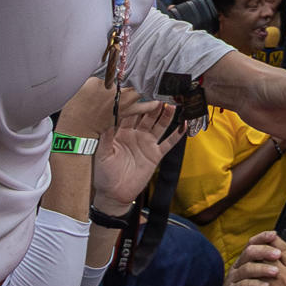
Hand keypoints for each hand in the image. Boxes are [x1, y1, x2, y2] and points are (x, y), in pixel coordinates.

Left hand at [91, 99, 180, 213]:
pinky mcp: (155, 155)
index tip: (140, 91)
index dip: (136, 104)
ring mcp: (147, 144)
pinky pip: (168, 143)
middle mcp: (136, 135)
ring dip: (166, 116)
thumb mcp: (102, 154)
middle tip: (160, 93)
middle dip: (153, 106)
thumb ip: (106, 138)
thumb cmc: (104, 174)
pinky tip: (184, 125)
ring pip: (159, 126)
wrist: (114, 194)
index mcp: (122, 133)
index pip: (130, 115)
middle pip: (147, 117)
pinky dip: (177, 135)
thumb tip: (107, 120)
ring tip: (172, 105)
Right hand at [213, 231, 285, 285]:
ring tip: (276, 271)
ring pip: (246, 269)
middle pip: (249, 252)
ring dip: (262, 268)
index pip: (252, 244)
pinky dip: (254, 285)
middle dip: (264, 251)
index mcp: (244, 262)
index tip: (275, 234)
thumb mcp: (257, 278)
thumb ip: (267, 267)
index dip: (262, 237)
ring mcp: (233, 280)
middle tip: (278, 254)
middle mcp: (238, 267)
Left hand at [254, 231, 285, 285]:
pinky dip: (249, 277)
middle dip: (262, 249)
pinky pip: (251, 282)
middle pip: (268, 254)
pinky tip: (248, 276)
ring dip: (254, 262)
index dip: (275, 240)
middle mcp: (285, 276)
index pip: (283, 248)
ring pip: (258, 266)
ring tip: (251, 260)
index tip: (270, 237)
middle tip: (258, 247)